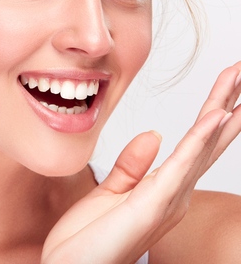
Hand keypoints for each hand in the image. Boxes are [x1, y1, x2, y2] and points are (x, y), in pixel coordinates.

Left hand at [41, 63, 240, 263]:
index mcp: (165, 187)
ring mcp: (168, 199)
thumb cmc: (90, 237)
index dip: (213, 113)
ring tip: (238, 81)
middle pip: (207, 140)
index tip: (226, 87)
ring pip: (201, 146)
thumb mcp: (111, 192)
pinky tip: (215, 117)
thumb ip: (133, 164)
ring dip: (221, 111)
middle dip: (226, 103)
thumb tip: (155, 133)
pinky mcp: (153, 204)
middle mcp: (175, 192)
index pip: (196, 143)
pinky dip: (200, 140)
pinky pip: (180, 166)